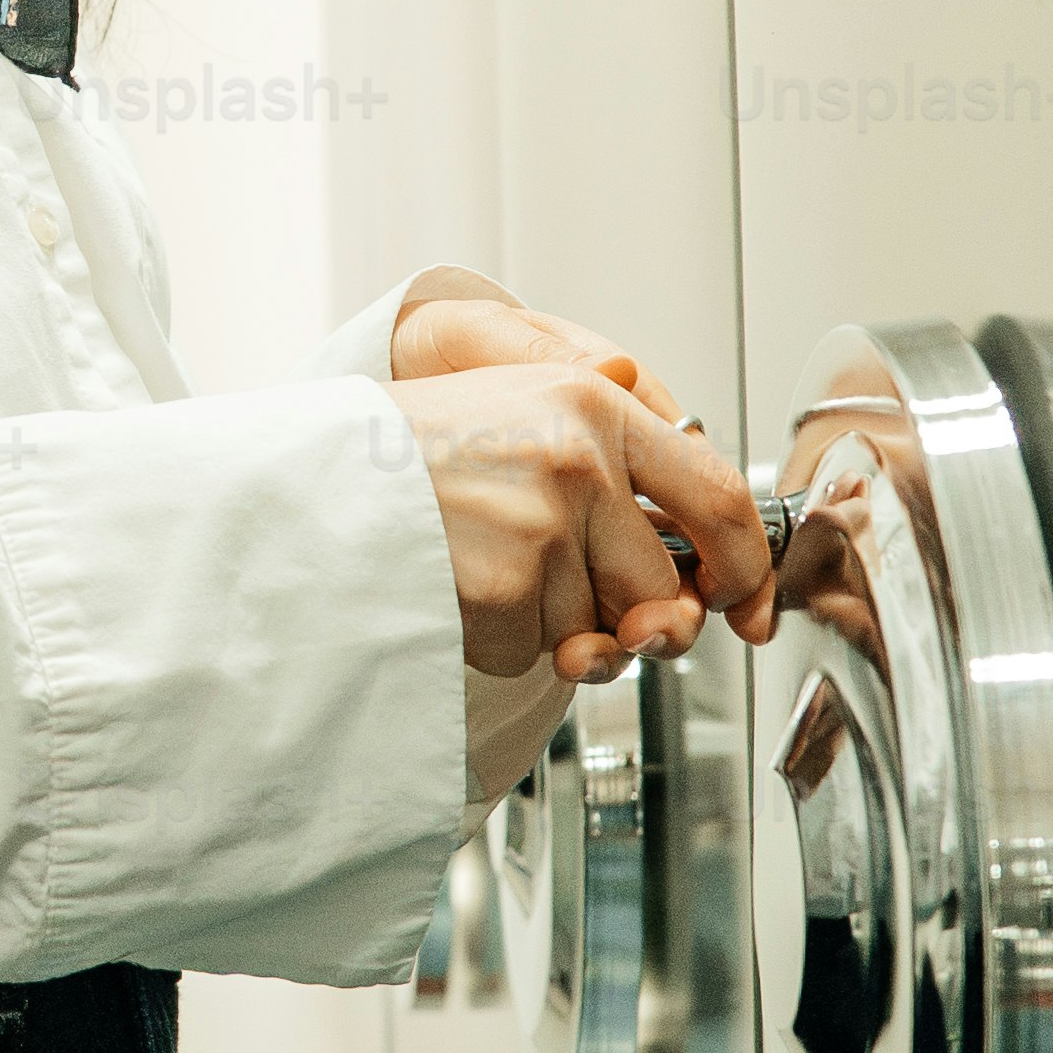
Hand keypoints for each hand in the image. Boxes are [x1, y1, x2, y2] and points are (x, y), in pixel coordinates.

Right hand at [396, 319, 773, 688]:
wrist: (306, 480)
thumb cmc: (410, 454)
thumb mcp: (519, 413)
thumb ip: (612, 465)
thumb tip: (698, 566)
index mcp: (594, 401)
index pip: (716, 493)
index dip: (746, 566)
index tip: (746, 606)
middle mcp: (581, 455)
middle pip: (661, 584)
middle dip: (631, 622)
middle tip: (578, 610)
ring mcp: (545, 521)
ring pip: (598, 625)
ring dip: (547, 623)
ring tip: (479, 563)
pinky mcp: (508, 585)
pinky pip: (537, 650)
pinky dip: (498, 639)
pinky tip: (456, 586)